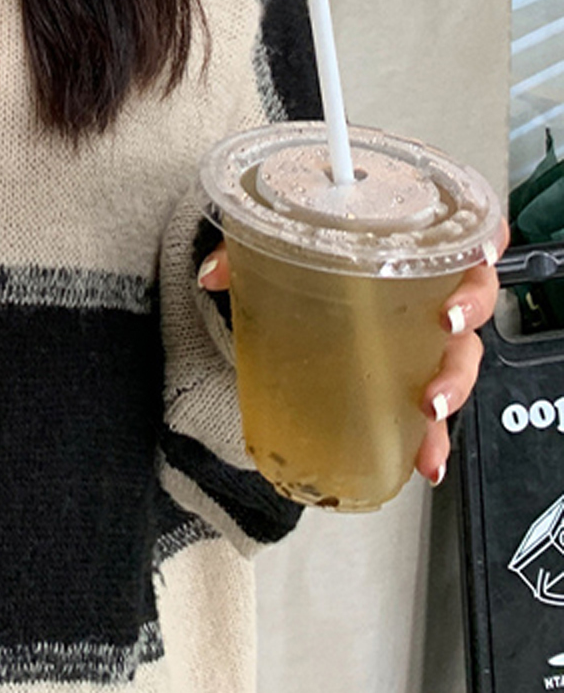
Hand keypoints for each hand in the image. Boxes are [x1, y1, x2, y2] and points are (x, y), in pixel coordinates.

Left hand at [198, 218, 510, 488]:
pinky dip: (432, 439)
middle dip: (468, 315)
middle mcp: (424, 289)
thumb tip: (212, 275)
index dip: (480, 243)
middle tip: (446, 325)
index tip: (474, 256)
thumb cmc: (301, 257)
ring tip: (430, 404)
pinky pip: (433, 410)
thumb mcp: (270, 243)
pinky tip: (423, 459)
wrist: (286, 289)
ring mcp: (420, 336)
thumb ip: (242, 250)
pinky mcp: (405, 378)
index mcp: (402, 243)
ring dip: (454, 383)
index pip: (461, 234)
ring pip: (459, 357)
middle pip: (472, 297)